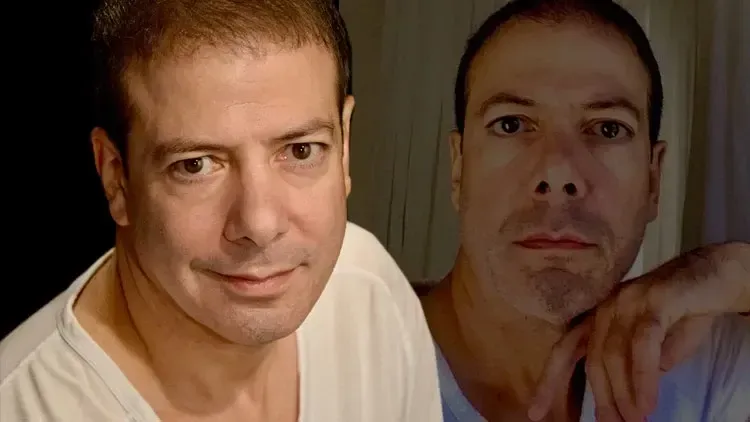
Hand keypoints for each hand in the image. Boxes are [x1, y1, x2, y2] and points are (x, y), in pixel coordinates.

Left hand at [527, 288, 714, 421]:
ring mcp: (627, 299)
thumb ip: (636, 367)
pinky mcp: (654, 298)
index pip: (565, 350)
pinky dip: (642, 377)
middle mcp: (606, 306)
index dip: (549, 381)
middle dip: (601, 397)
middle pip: (591, 358)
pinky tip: (646, 402)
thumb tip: (628, 396)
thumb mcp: (655, 348)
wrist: (720, 275)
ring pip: (613, 354)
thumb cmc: (685, 314)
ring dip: (624, 393)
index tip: (535, 412)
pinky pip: (642, 343)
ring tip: (634, 419)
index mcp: (599, 317)